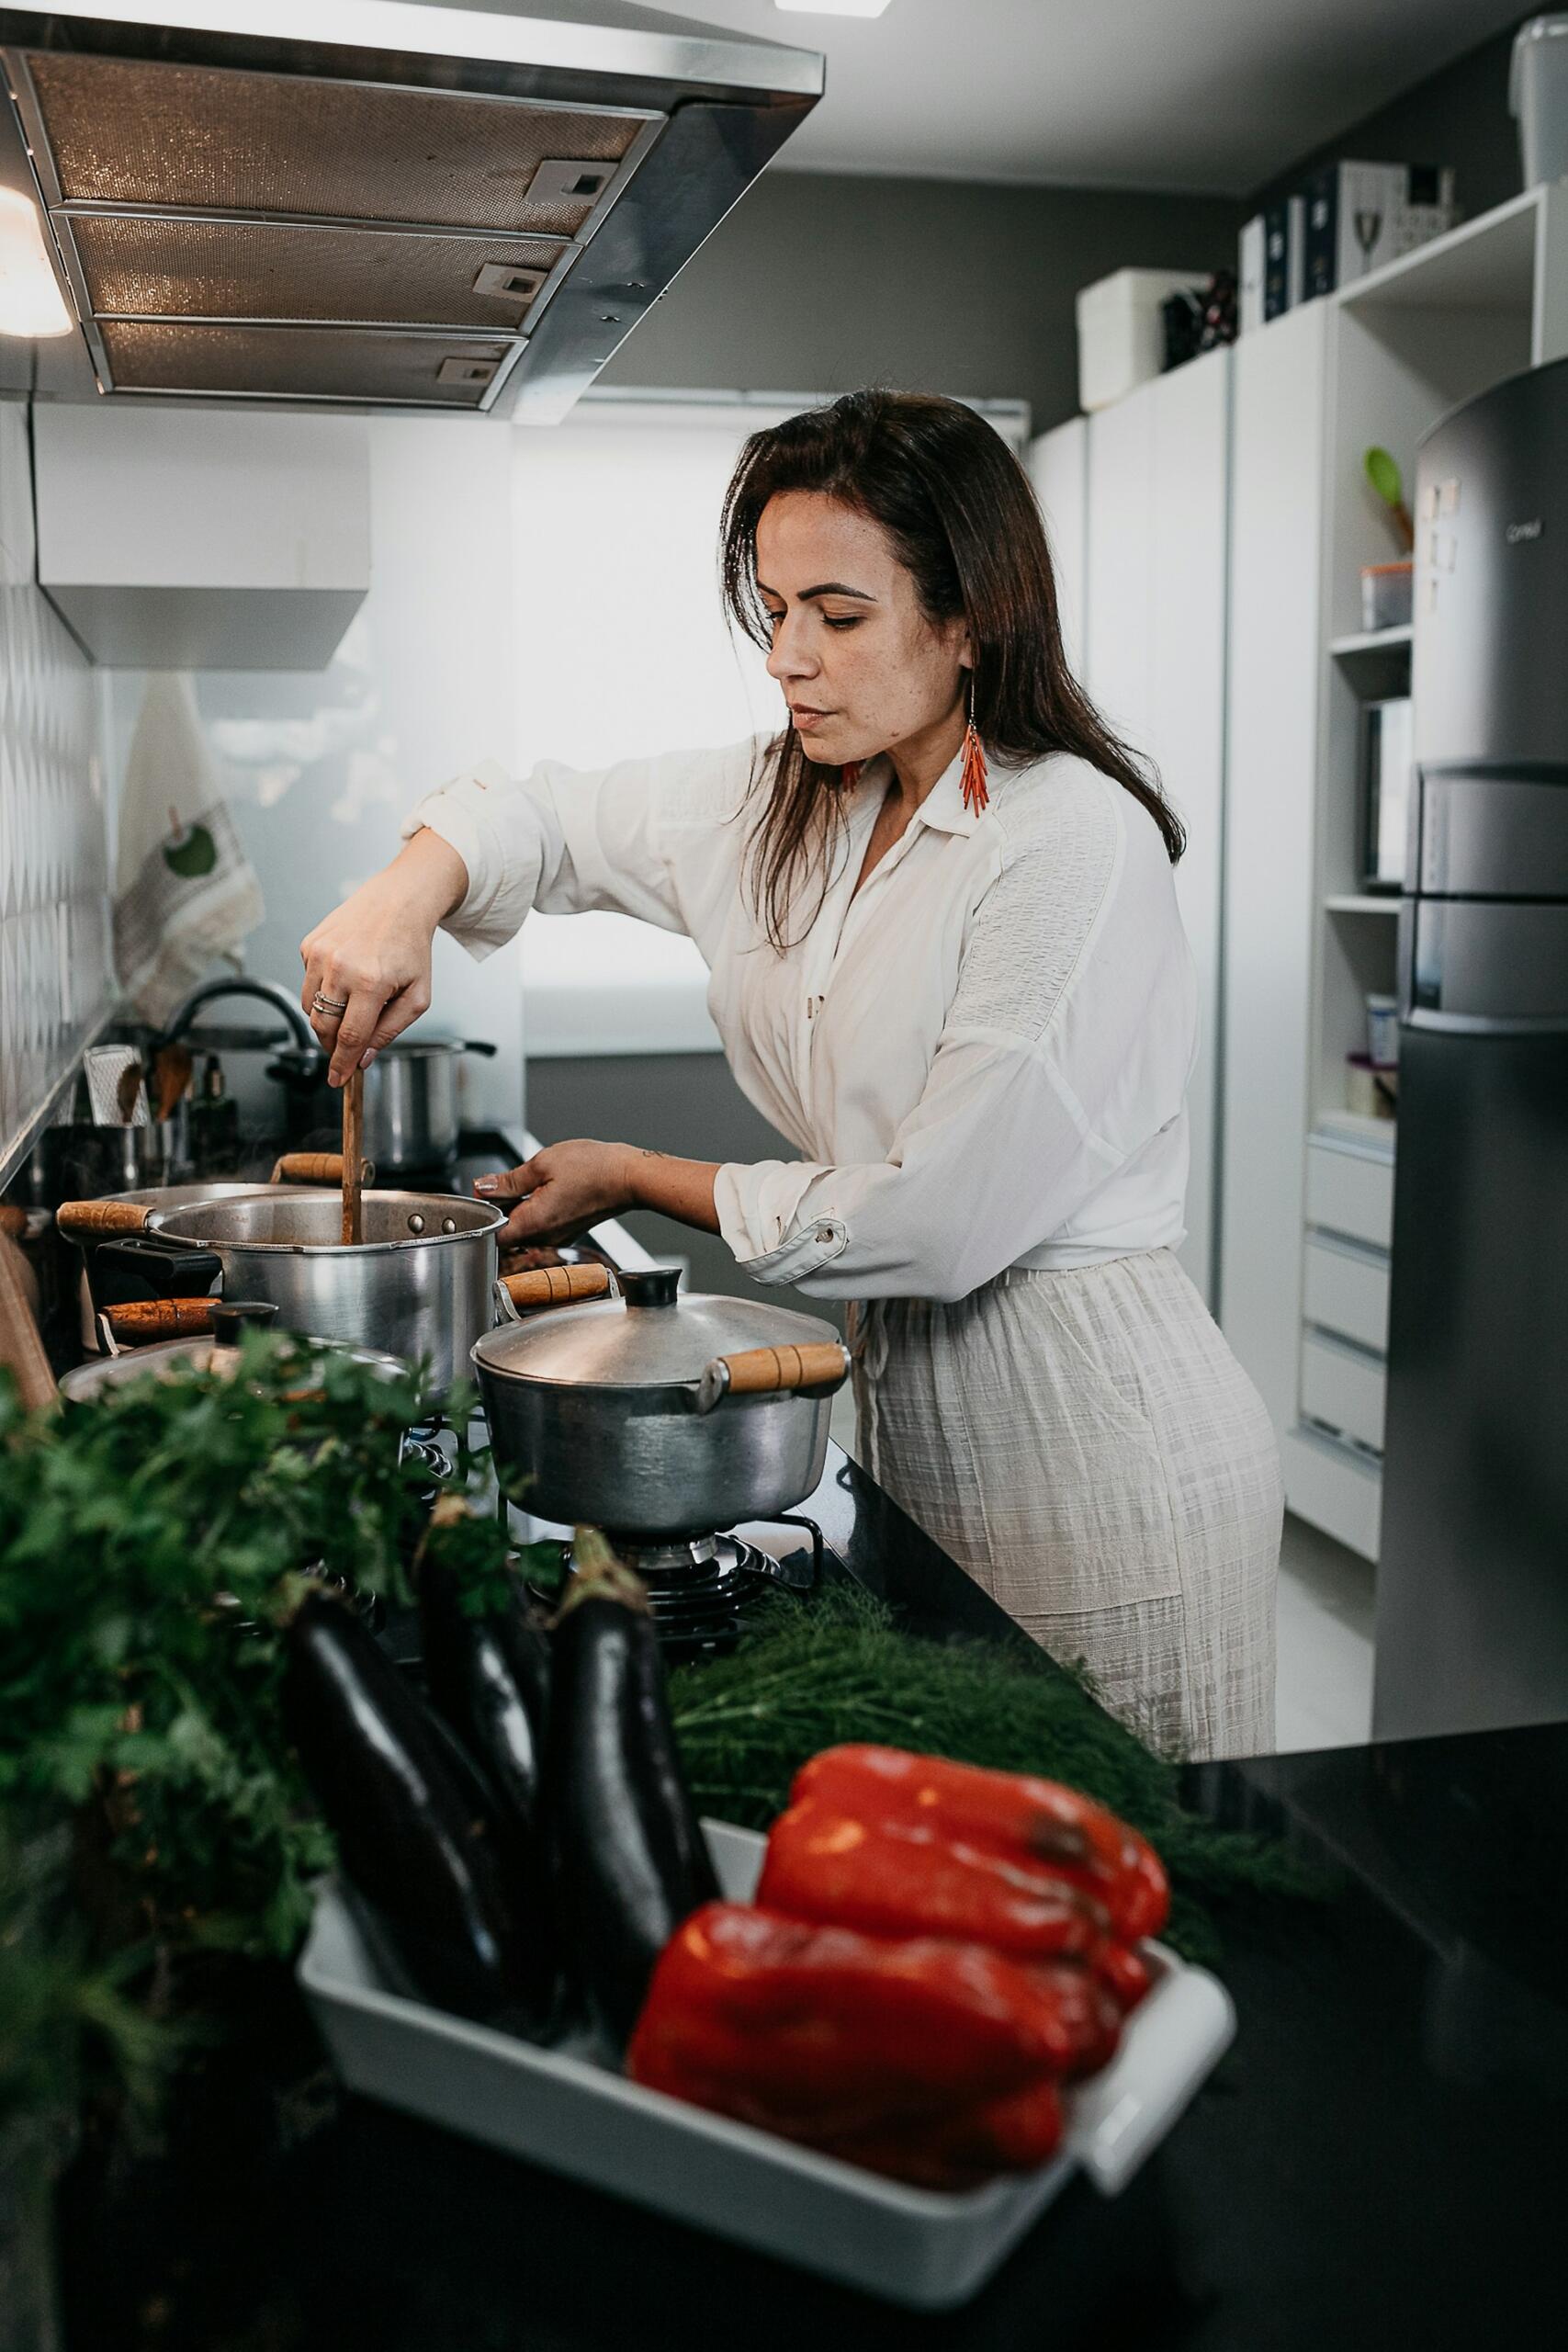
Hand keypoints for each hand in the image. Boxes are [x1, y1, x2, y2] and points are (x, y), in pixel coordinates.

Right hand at [300, 829, 467, 1086]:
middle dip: (332, 1046)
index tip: (337, 1080)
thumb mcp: (418, 995)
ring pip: (310, 1008)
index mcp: (370, 982)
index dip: (342, 1064)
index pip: (349, 1037)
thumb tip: (364, 1058)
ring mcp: (320, 954)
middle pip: (324, 1027)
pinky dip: (323, 991)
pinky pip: (308, 983)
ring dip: (326, 1021)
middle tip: (345, 1051)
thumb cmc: (412, 948)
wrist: (400, 900)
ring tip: (350, 1010)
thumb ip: (390, 1030)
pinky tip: (345, 978)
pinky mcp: (309, 945)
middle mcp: (339, 967)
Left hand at [475, 1140, 637, 1247]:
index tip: (486, 1192)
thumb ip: (508, 1180)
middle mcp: (546, 1237)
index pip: (492, 1234)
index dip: (483, 1214)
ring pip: (526, 1227)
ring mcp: (559, 1236)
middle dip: (501, 1208)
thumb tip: (483, 1187)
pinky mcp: (570, 1230)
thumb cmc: (593, 1168)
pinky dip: (538, 1208)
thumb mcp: (541, 1164)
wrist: (630, 1176)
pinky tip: (548, 1188)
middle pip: (508, 1232)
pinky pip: (543, 1224)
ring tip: (531, 1181)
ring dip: (520, 1207)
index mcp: (533, 1223)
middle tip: (507, 1181)